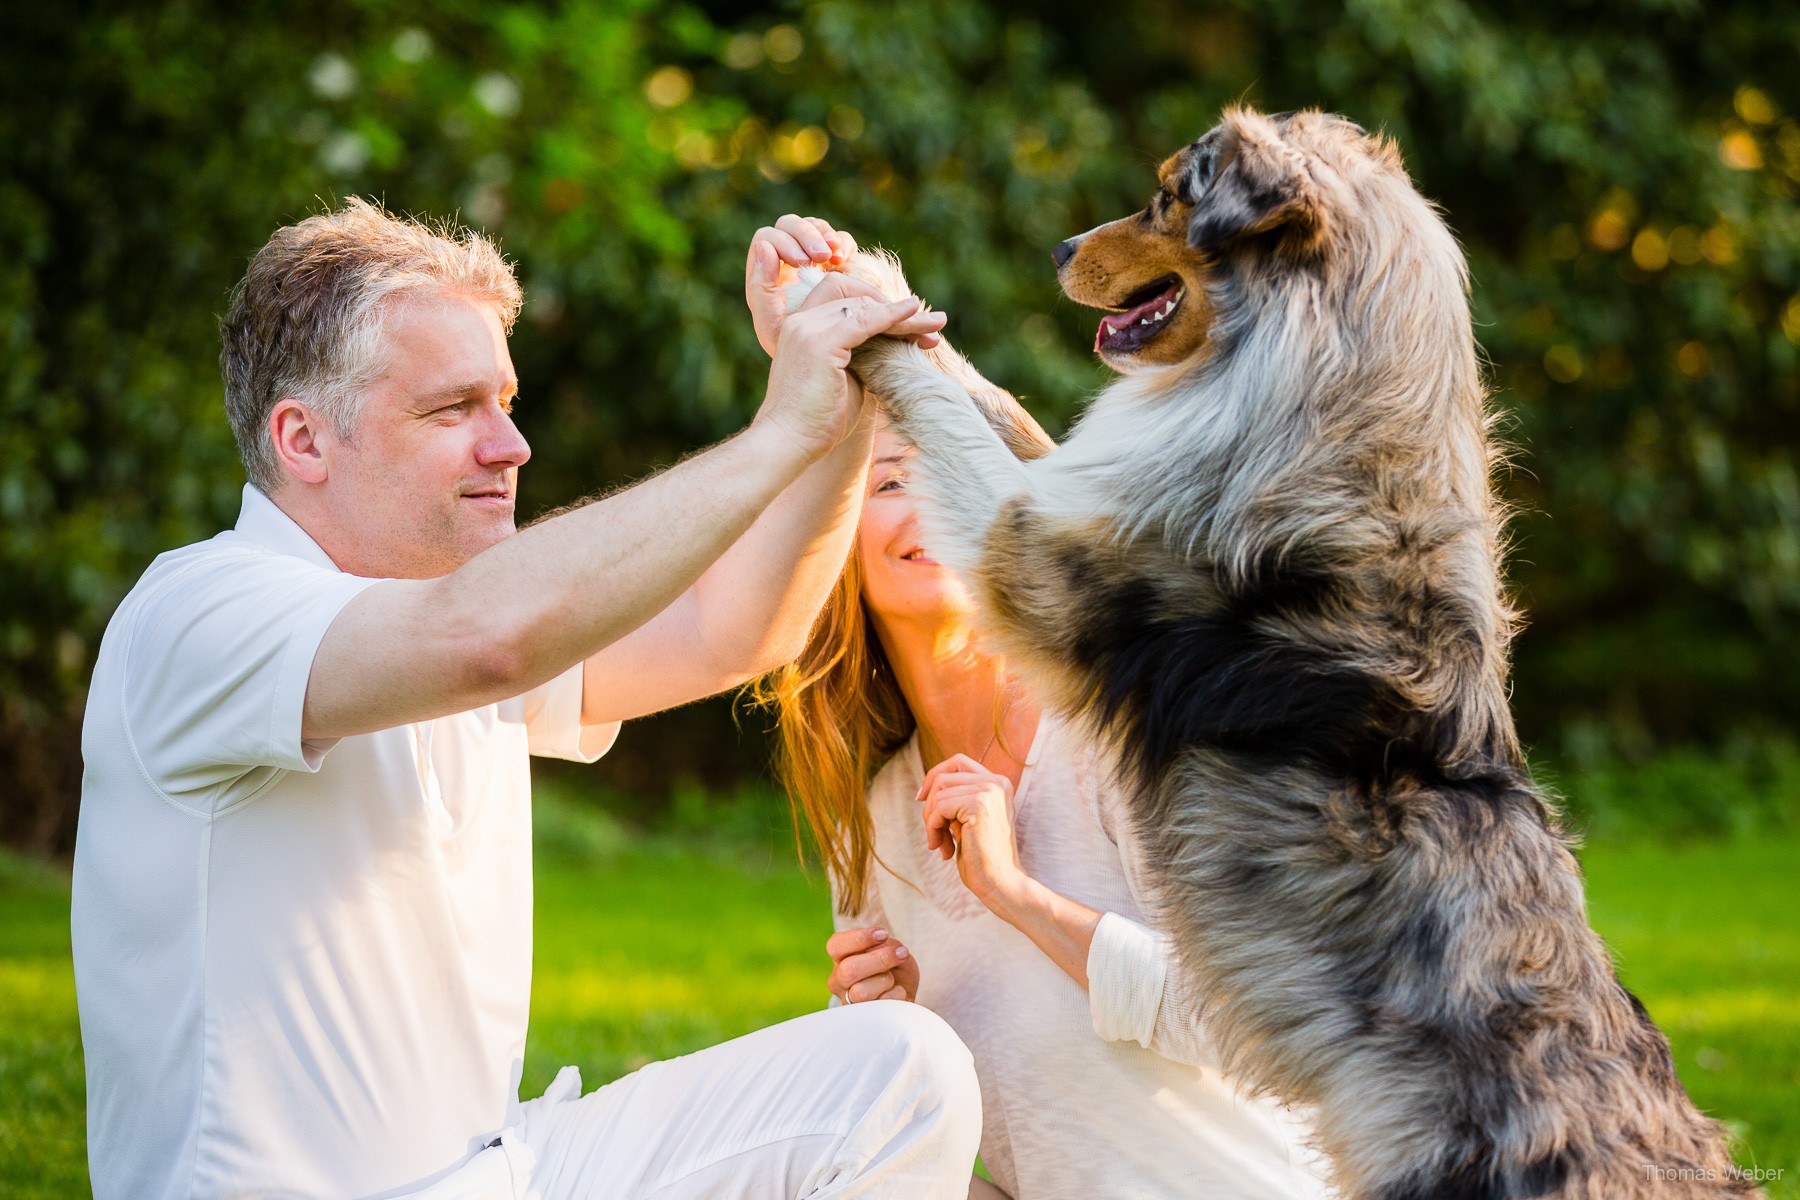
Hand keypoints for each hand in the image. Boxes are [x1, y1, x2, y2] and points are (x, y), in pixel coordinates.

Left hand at [745, 215, 856, 355]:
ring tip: (837, 257)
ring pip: (815, 227)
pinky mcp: (838, 263)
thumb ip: (761, 291)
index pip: (768, 238)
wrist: (827, 363)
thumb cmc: (793, 351)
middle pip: (791, 225)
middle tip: (822, 256)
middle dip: (807, 236)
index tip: (801, 262)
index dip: (784, 242)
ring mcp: (812, 257)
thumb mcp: (772, 327)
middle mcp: (786, 259)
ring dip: (826, 235)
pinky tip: (846, 260)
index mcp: (765, 273)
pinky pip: (840, 240)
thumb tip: (764, 246)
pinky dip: (844, 244)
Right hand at [756, 290, 946, 458]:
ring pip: (864, 307)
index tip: (912, 325)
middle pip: (857, 299)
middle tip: (932, 325)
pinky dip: (891, 316)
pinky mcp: (820, 343)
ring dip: (903, 316)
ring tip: (935, 324)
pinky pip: (864, 321)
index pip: (845, 299)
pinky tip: (913, 313)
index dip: (880, 307)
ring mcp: (808, 329)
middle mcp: (801, 321)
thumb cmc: (816, 421)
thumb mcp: (844, 378)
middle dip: (897, 310)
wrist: (787, 443)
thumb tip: (895, 346)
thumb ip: (862, 356)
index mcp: (802, 328)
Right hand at [827, 926, 919, 1002]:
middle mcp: (838, 980)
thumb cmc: (894, 967)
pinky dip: (896, 995)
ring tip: (894, 979)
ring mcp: (848, 1001)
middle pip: (848, 970)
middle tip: (901, 953)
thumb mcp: (891, 948)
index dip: (860, 938)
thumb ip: (884, 945)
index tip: (883, 934)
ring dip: (887, 980)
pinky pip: (880, 1005)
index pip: (835, 945)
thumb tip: (879, 949)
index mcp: (840, 958)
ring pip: (862, 992)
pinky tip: (896, 993)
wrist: (905, 993)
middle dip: (880, 959)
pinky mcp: (862, 1018)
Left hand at [917, 753, 1027, 910]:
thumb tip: (924, 789)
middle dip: (930, 806)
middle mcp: (997, 782)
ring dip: (931, 821)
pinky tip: (943, 848)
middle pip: (944, 777)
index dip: (935, 775)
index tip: (921, 798)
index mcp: (999, 783)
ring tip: (940, 844)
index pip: (958, 762)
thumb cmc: (982, 857)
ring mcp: (989, 791)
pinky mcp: (979, 803)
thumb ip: (956, 800)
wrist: (1000, 882)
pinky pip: (939, 807)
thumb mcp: (968, 820)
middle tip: (935, 834)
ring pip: (938, 792)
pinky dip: (933, 828)